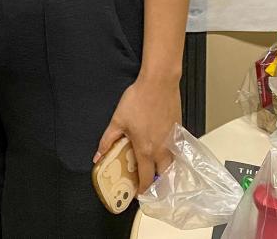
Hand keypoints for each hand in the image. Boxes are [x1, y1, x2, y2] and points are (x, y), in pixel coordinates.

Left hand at [94, 77, 179, 193]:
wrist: (159, 83)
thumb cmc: (139, 99)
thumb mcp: (117, 120)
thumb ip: (107, 140)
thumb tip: (98, 154)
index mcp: (146, 149)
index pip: (145, 178)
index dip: (141, 188)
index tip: (137, 192)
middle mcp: (162, 149)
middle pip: (163, 175)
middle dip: (156, 183)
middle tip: (148, 183)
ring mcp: (172, 140)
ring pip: (172, 163)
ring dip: (165, 170)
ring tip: (156, 169)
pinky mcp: (178, 131)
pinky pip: (176, 150)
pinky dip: (171, 155)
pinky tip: (163, 149)